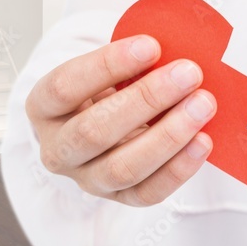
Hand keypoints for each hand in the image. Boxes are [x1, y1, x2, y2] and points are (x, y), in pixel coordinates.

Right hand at [25, 35, 216, 205]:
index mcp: (44, 108)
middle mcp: (57, 149)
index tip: (151, 46)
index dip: (108, 65)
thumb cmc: (107, 90)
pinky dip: (178, 169)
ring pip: (121, 168)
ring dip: (168, 136)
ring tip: (202, 106)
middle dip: (147, 99)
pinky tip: (202, 142)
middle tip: (188, 74)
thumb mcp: (106, 70)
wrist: (107, 125)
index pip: (65, 87)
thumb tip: (173, 56)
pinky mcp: (117, 199)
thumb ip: (131, 62)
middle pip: (94, 131)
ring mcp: (86, 179)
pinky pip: (147, 193)